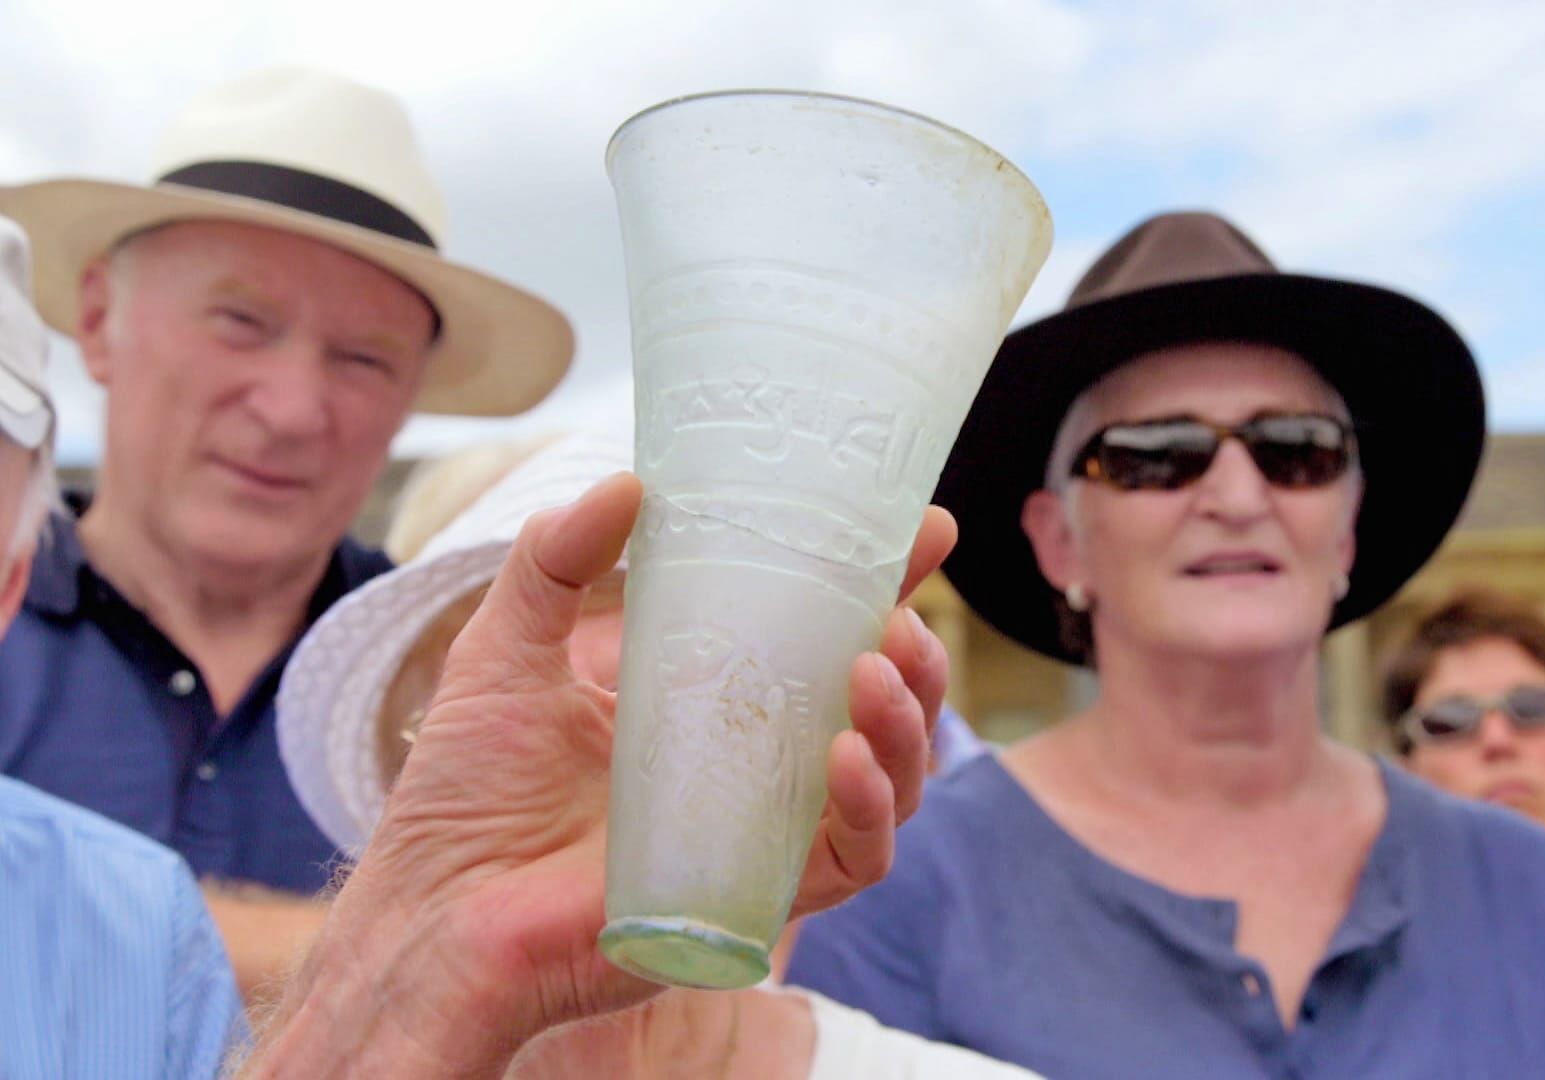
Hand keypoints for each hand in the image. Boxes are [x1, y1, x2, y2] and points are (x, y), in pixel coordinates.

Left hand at [247, 474, 953, 1074]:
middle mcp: (759, 763)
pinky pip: (854, 859)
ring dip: (906, 725)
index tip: (924, 531)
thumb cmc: (468, 792)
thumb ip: (556, 559)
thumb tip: (627, 483)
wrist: (436, 910)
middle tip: (901, 619)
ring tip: (877, 671)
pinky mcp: (758, 893)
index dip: (886, 584)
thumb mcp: (509, 647)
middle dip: (916, 660)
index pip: (824, 633)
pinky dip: (869, 809)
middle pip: (882, 709)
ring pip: (892, 783)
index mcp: (718, 696)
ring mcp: (765, 831)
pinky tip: (843, 756)